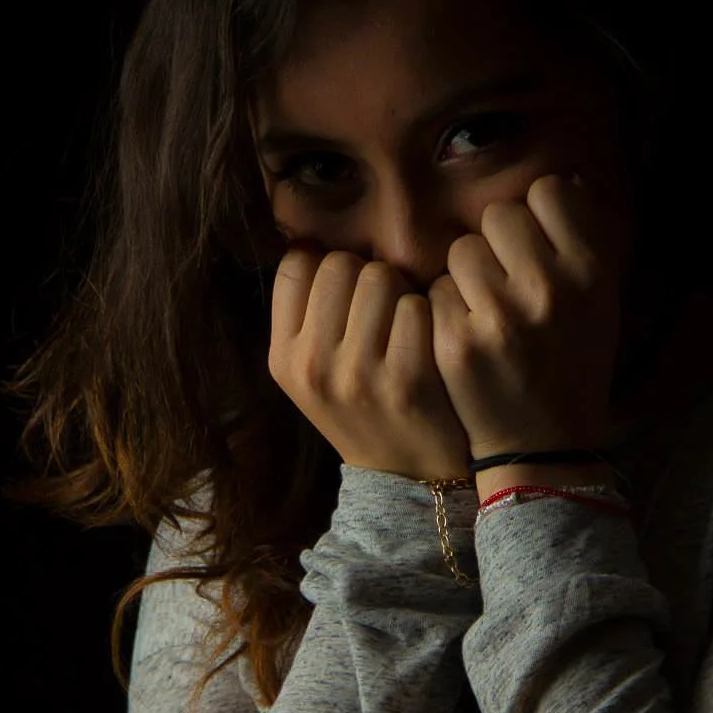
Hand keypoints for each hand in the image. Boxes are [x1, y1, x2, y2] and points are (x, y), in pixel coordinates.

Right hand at [269, 243, 472, 481]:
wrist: (410, 476)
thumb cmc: (363, 407)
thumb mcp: (313, 371)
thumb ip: (307, 312)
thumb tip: (310, 236)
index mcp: (283, 358)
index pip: (297, 263)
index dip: (328, 266)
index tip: (346, 293)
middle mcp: (312, 366)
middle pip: (340, 264)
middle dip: (367, 276)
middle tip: (382, 310)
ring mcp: (358, 374)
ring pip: (380, 276)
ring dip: (401, 291)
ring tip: (405, 324)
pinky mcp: (407, 379)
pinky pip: (417, 305)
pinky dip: (430, 313)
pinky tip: (428, 339)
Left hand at [427, 173, 625, 459]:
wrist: (543, 444)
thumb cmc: (571, 361)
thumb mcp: (599, 300)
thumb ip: (582, 238)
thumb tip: (560, 179)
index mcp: (591, 270)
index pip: (548, 190)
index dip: (536, 216)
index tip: (536, 249)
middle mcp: (549, 288)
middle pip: (499, 216)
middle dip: (497, 245)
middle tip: (508, 286)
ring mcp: (501, 316)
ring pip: (462, 250)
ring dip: (467, 276)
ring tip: (488, 314)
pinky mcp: (458, 342)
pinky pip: (436, 291)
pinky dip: (446, 311)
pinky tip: (469, 340)